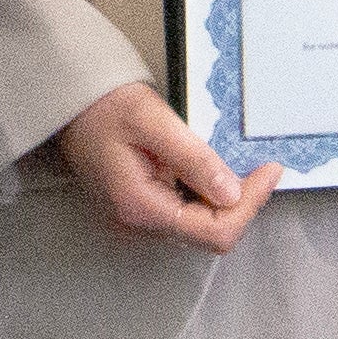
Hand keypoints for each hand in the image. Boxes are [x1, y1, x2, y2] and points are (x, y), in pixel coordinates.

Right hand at [34, 82, 277, 256]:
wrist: (67, 104)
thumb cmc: (105, 105)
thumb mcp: (153, 121)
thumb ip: (194, 159)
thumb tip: (233, 194)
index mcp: (142, 207)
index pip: (214, 231)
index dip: (250, 205)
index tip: (270, 169)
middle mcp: (139, 225)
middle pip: (209, 234)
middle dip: (241, 204)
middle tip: (260, 167)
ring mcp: (138, 221)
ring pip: (200, 227)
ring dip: (226, 201)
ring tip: (239, 166)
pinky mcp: (140, 211)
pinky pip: (186, 214)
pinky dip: (207, 196)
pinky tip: (210, 171)